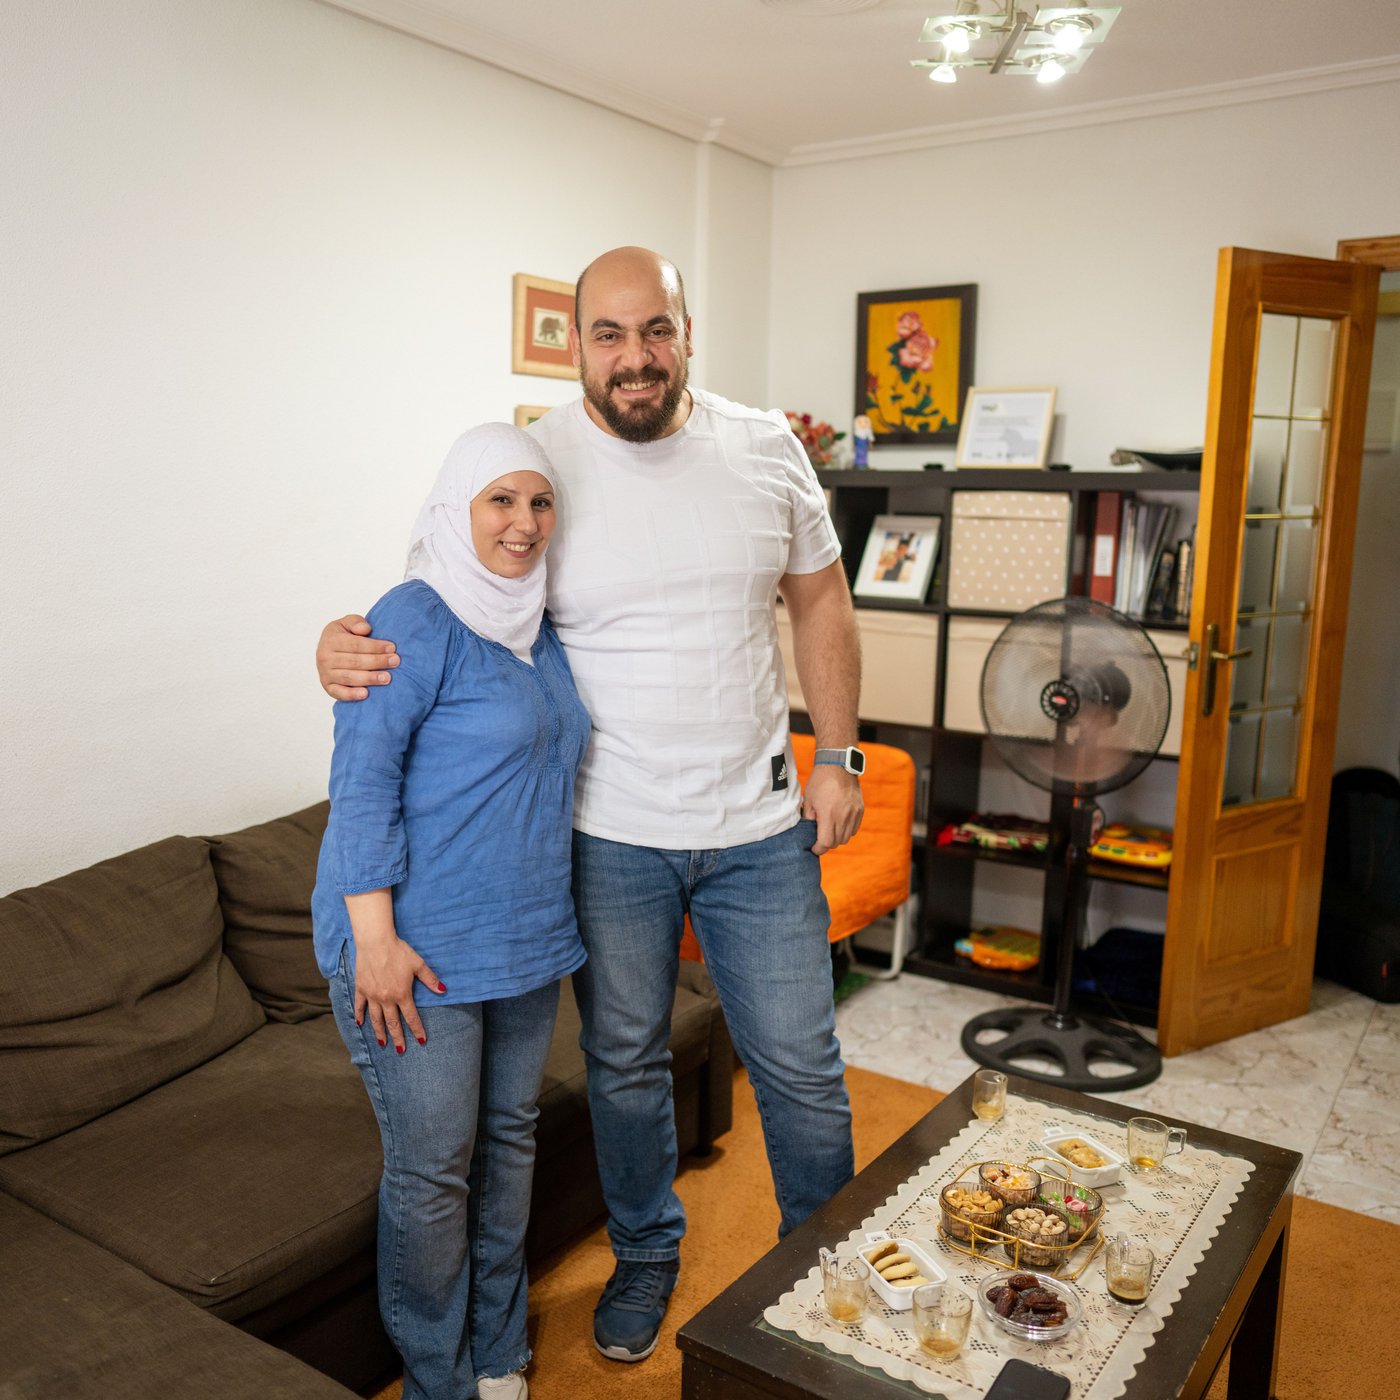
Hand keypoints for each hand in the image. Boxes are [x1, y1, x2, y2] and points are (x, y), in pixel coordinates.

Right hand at [317, 615, 398, 700]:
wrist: (327, 651)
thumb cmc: (342, 636)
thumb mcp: (346, 623)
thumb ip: (355, 622)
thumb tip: (365, 629)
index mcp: (330, 640)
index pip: (356, 644)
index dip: (375, 646)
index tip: (392, 648)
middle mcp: (325, 658)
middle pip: (355, 661)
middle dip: (377, 661)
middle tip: (395, 661)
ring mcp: (325, 674)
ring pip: (349, 677)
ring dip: (370, 678)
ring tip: (387, 678)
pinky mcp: (328, 687)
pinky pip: (339, 693)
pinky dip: (351, 695)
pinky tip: (366, 694)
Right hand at [353, 932, 444, 1051]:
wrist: (375, 942)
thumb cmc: (399, 951)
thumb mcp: (418, 964)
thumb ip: (430, 979)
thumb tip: (443, 991)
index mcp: (402, 994)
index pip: (411, 1017)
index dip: (417, 1030)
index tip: (421, 1041)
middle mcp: (386, 999)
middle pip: (393, 1023)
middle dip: (398, 1038)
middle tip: (400, 1050)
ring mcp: (372, 995)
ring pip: (376, 1019)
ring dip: (379, 1032)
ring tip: (382, 1043)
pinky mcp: (361, 989)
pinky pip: (360, 1006)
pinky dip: (360, 1016)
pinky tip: (360, 1024)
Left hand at [802, 765, 863, 854]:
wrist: (838, 765)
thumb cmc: (820, 782)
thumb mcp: (808, 800)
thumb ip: (808, 819)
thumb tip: (807, 833)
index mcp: (829, 815)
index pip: (826, 842)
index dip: (818, 848)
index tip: (814, 848)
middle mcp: (843, 816)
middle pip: (836, 842)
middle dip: (826, 844)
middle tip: (819, 838)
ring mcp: (854, 813)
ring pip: (846, 837)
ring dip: (837, 838)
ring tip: (829, 830)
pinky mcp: (860, 810)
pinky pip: (854, 829)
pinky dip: (846, 830)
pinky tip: (839, 823)